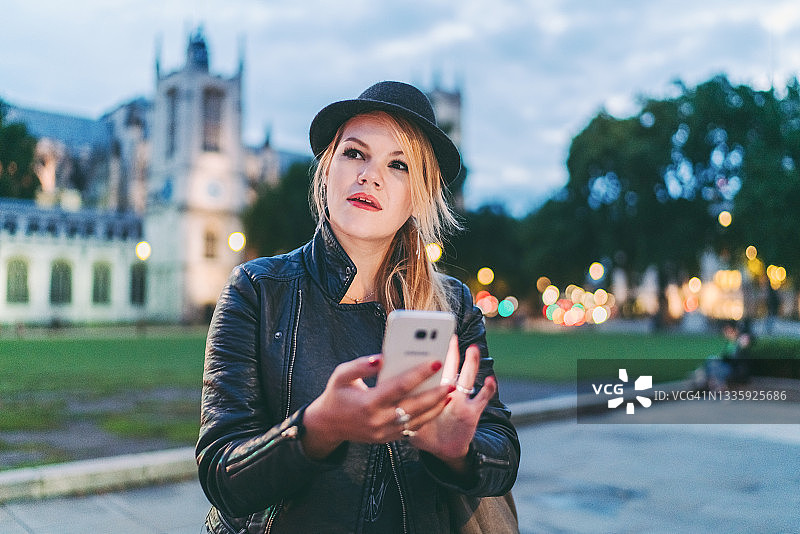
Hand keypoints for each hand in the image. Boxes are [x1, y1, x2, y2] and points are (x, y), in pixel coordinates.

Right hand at [301, 354, 452, 458]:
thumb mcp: (340, 375)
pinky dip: (427, 417)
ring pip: (417, 420)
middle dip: (435, 393)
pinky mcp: (388, 439)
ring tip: (449, 392)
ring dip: (436, 407)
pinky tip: (437, 404)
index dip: (419, 374)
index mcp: (368, 403)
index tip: (436, 362)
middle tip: (451, 381)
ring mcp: (384, 433)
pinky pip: (412, 429)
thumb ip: (360, 365)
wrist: (327, 426)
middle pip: (414, 406)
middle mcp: (378, 420)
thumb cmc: (336, 395)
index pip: (400, 386)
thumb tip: (382, 358)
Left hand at [408, 336, 496, 471]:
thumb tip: (384, 386)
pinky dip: (488, 389)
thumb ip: (399, 401)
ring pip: (467, 377)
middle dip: (451, 351)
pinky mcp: (472, 412)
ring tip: (472, 349)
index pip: (432, 367)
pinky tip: (489, 379)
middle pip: (450, 367)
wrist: (443, 450)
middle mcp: (448, 391)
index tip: (427, 337)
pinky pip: (482, 399)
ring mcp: (462, 400)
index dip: (430, 353)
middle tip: (449, 335)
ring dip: (471, 363)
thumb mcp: (408, 415)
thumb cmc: (425, 432)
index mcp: (432, 389)